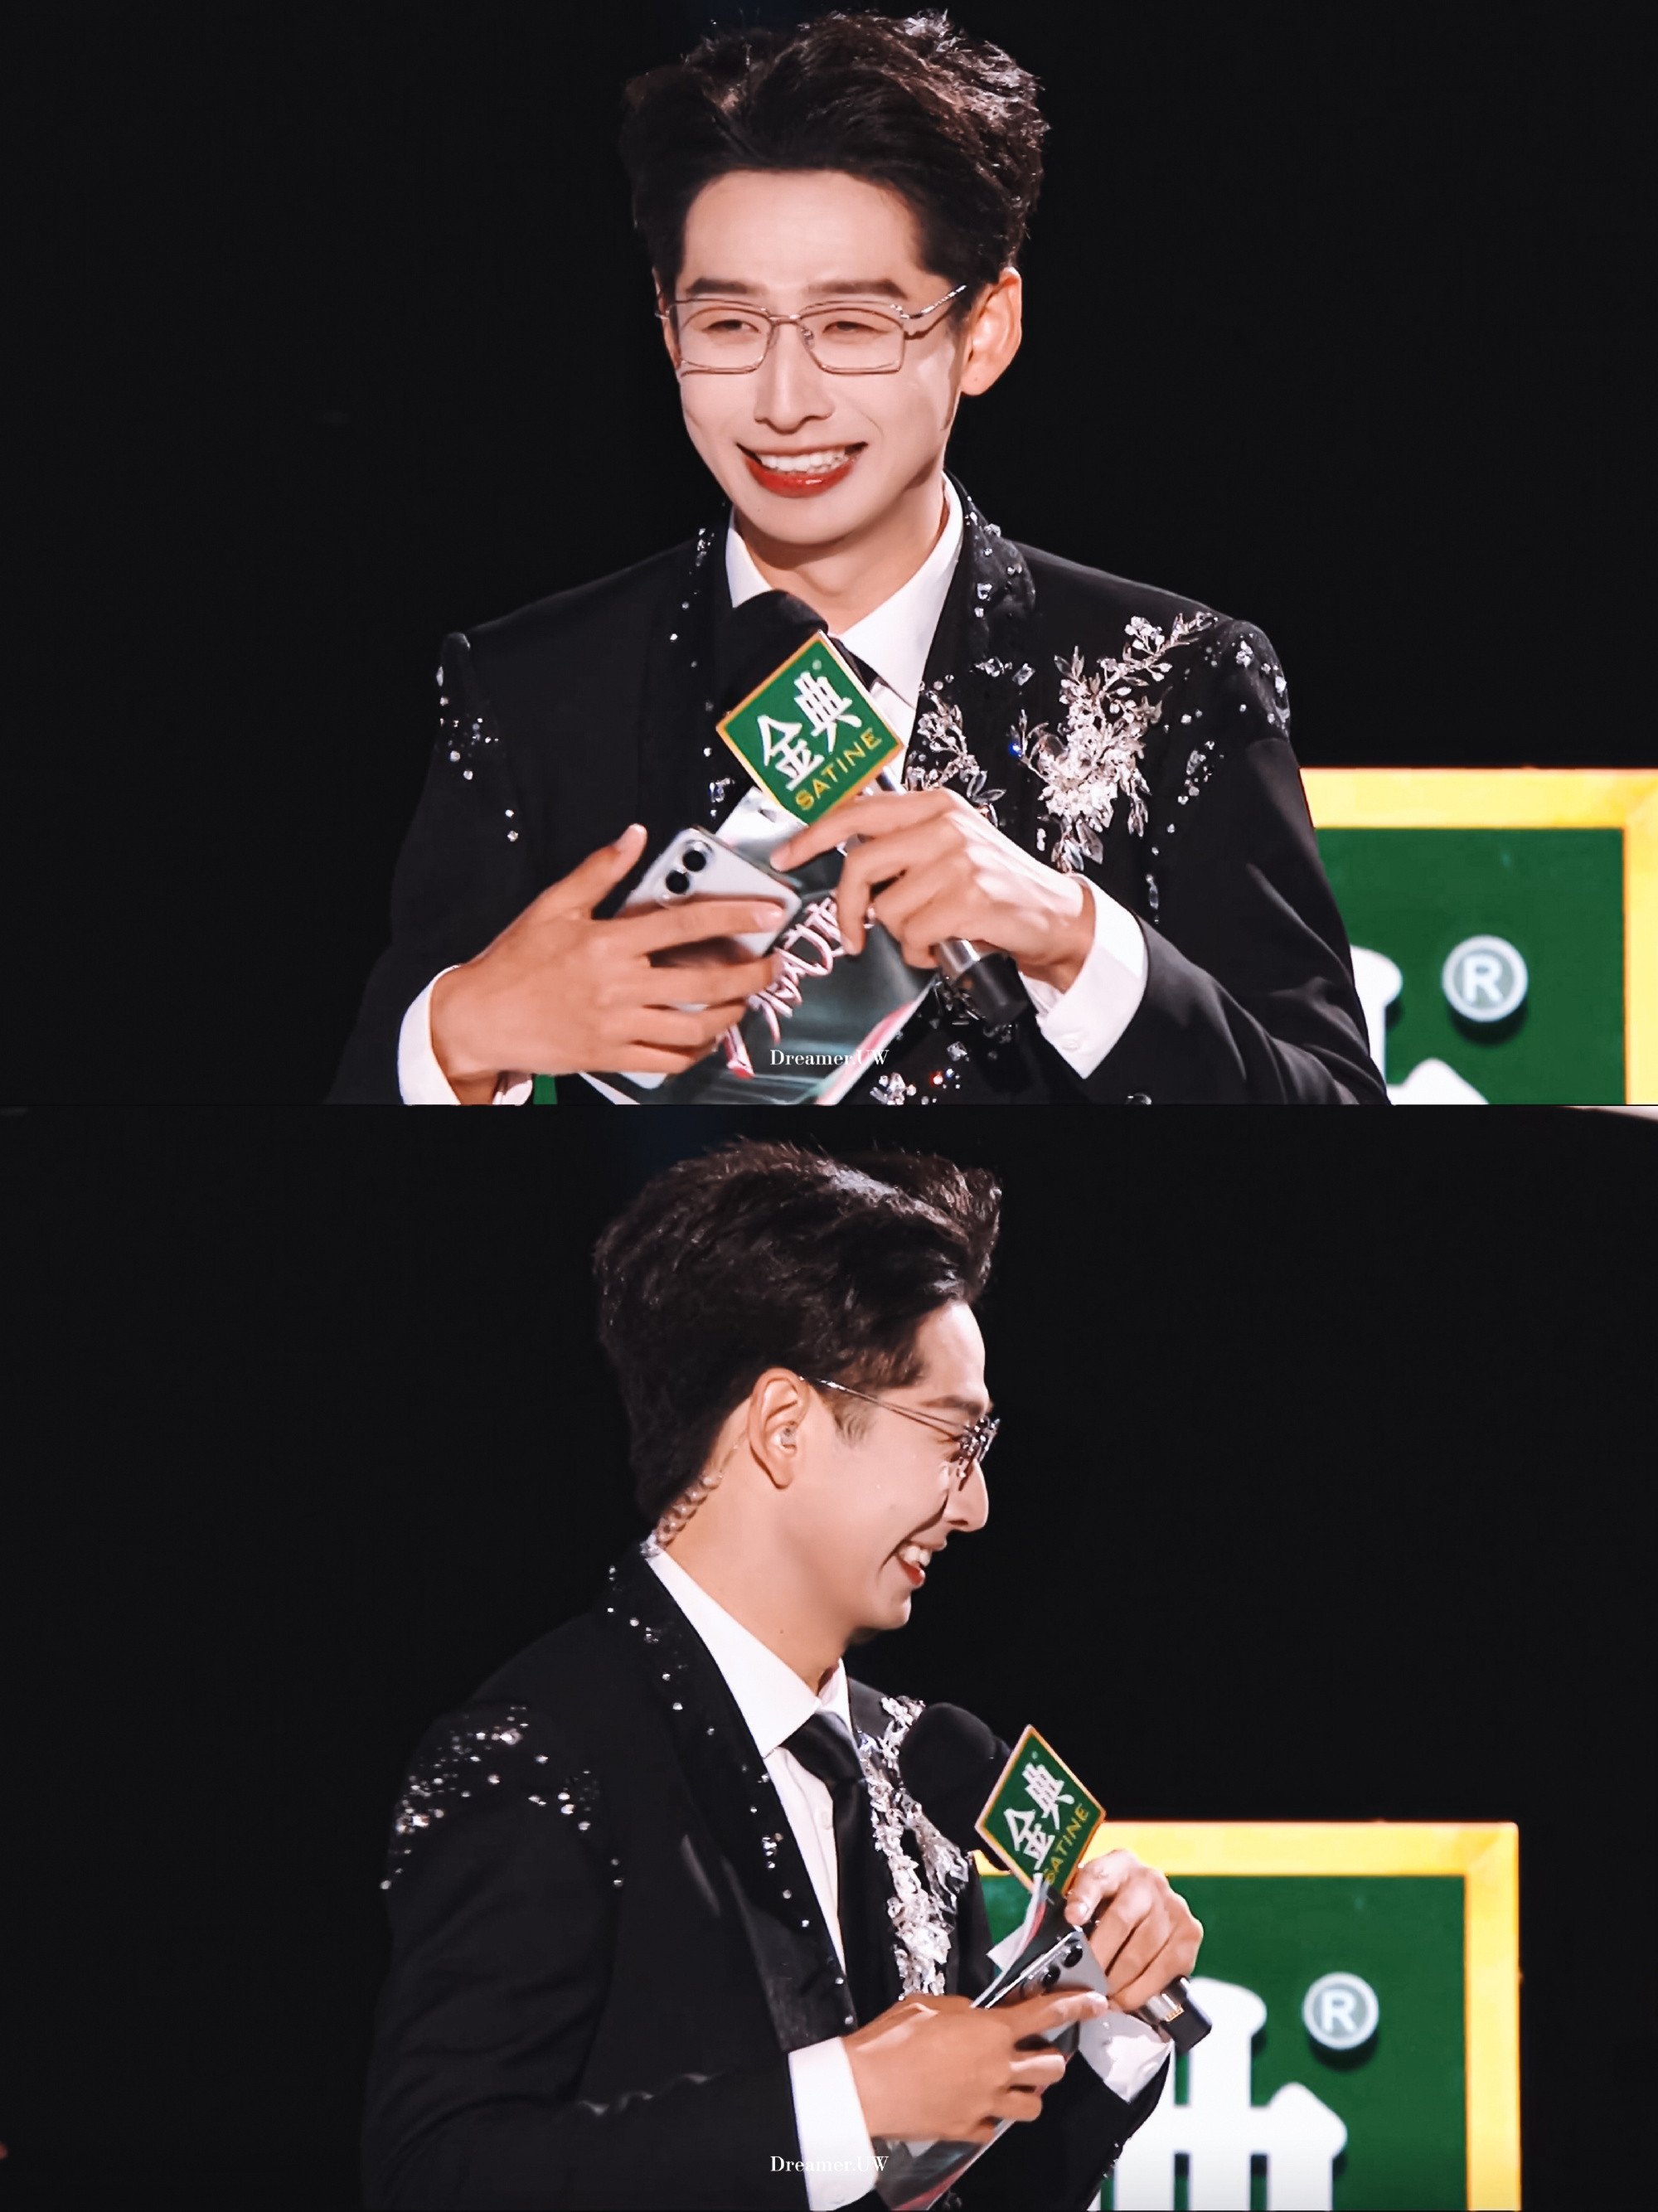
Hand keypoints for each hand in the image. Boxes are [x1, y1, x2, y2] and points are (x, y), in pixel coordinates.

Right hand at [429, 824, 787, 1099]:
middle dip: (750, 974)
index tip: (769, 912)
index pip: (684, 926)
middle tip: (772, 965)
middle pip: (703, 983)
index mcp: (607, 943)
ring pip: (693, 1027)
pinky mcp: (611, 1057)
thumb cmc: (515, 962)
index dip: (734, 916)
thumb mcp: (553, 906)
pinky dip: (696, 1051)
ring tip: (742, 999)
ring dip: (729, 1013)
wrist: (480, 1018)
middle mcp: (617, 987)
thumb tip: (634, 835)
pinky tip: (706, 1037)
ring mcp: (616, 1026)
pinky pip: (668, 1060)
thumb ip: (599, 870)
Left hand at [769, 789, 1094, 989]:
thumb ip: (905, 842)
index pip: (858, 811)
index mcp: (935, 806)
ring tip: (932, 933)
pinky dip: (921, 953)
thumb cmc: (998, 885)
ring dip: (903, 936)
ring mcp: (959, 861)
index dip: (814, 835)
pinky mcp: (969, 898)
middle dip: (848, 909)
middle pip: (860, 866)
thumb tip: (847, 856)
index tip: (787, 856)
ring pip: (888, 910)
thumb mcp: (953, 845)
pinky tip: (943, 946)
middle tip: (852, 935)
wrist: (1056, 915)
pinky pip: (913, 935)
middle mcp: (945, 826)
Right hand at [843, 1987, 1108, 2144]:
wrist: (866, 2088)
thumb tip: (971, 2015)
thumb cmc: (890, 2042)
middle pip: (1051, 2067)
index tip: (1095, 2004)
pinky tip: (973, 2105)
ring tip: (1010, 2084)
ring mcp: (985, 2103)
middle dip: (1050, 2058)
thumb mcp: (926, 2005)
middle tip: (1037, 2053)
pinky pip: (993, 2126)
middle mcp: (995, 2068)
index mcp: (989, 2031)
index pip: (1046, 2013)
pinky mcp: (969, 2129)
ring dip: (1027, 2093)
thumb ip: (960, 2009)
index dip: (1076, 2006)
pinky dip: (989, 2117)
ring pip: (1033, 2105)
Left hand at [1063, 1851, 1202, 2013]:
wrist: (1151, 1907)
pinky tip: (1124, 1998)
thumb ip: (1074, 1911)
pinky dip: (1141, 1990)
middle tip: (1083, 1980)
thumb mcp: (1090, 1897)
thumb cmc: (1111, 1906)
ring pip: (1141, 1951)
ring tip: (1101, 1995)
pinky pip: (1164, 1969)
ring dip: (1118, 1981)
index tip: (1071, 1918)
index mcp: (1119, 1865)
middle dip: (1098, 1957)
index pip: (1098, 1876)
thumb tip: (1048, 1938)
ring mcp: (1173, 1906)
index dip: (1083, 1898)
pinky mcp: (1189, 1934)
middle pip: (1120, 1920)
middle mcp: (1149, 1880)